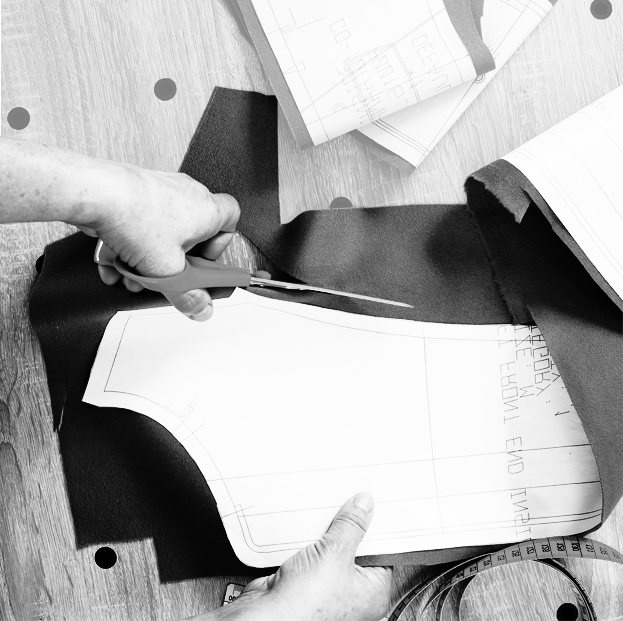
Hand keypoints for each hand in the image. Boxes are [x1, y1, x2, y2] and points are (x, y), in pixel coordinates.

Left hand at [74, 160, 238, 320]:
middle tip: (167, 275)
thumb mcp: (168, 271)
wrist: (96, 193)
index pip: (232, 221)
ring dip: (148, 258)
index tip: (204, 267)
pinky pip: (140, 225)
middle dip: (176, 261)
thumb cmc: (136, 218)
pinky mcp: (137, 191)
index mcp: (207, 211)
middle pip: (192, 235)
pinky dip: (130, 244)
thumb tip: (200, 307)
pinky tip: (115, 261)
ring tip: (133, 273)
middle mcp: (188, 195)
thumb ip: (188, 295)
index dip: (220, 248)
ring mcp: (162, 190)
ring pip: (161, 233)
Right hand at [198, 493, 391, 620]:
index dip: (376, 525)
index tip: (372, 502)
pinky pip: (310, 551)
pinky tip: (305, 526)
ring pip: (330, 547)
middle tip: (347, 501)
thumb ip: (352, 526)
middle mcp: (351, 591)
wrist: (267, 615)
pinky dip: (307, 538)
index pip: (381, 550)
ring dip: (325, 531)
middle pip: (355, 546)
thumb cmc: (308, 603)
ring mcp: (326, 585)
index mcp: (372, 591)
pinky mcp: (304, 579)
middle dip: (348, 524)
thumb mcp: (336, 553)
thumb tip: (364, 505)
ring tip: (324, 512)